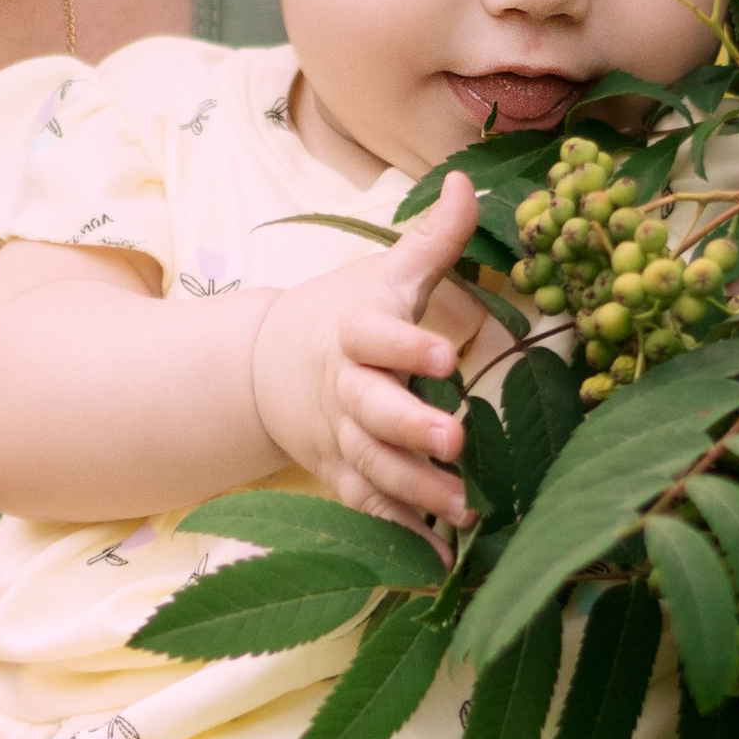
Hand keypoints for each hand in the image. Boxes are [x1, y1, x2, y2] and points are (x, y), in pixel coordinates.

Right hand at [247, 173, 488, 526]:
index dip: (408, 344)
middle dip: (410, 427)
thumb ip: (432, 238)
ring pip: (372, 466)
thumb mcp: (383, 274)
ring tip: (465, 507)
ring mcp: (339, 437)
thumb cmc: (345, 314)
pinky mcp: (340, 474)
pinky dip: (399, 534)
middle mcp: (344, 389)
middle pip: (372, 410)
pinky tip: (440, 559)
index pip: (378, 335)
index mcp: (355, 333)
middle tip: (453, 440)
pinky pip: (367, 508)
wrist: (268, 367)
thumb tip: (470, 178)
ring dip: (415, 489)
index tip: (446, 352)